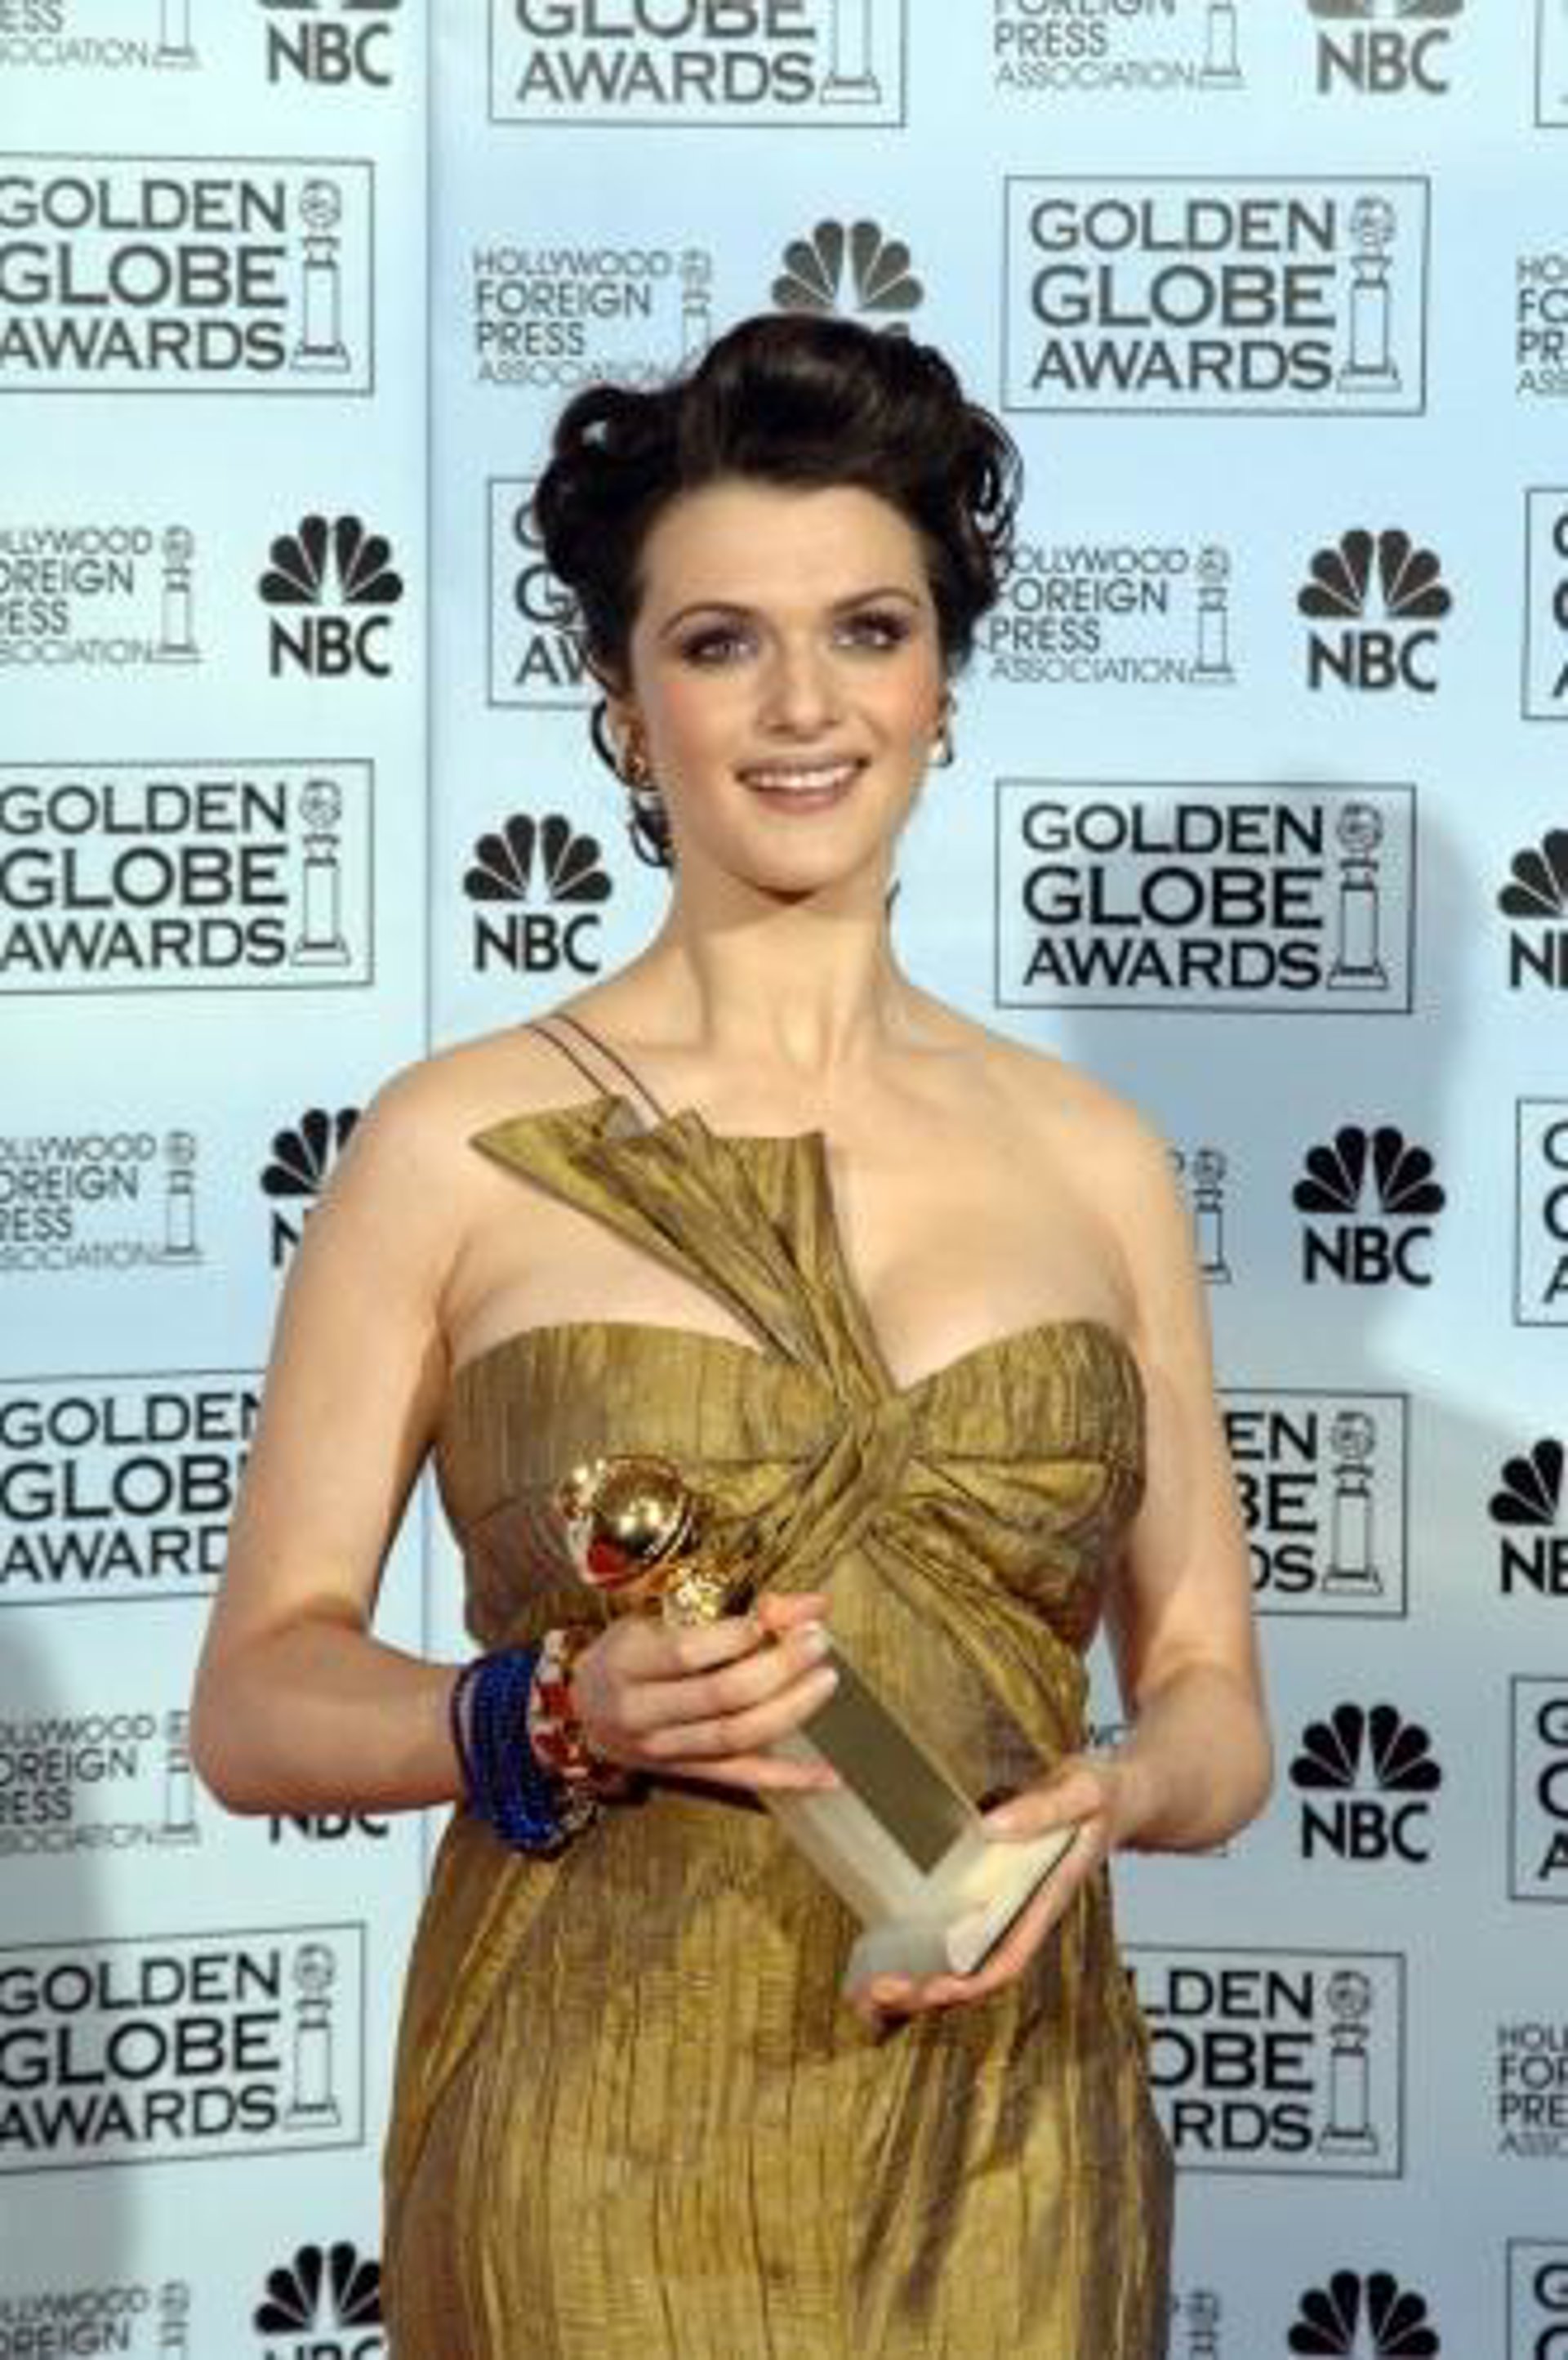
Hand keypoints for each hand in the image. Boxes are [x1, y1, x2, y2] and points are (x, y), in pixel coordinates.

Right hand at [569, 1591, 841, 1796]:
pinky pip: (745, 1778)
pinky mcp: (689, 1775)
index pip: (686, 1654)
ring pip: (737, 1737)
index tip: (777, 1615)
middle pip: (721, 1696)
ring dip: (791, 1709)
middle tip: (816, 1640)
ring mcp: (666, 1751)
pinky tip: (830, 1774)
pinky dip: (790, 1778)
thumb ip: (724, 1610)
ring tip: (825, 1678)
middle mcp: (642, 1713)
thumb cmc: (625, 1654)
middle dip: (778, 1667)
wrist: (582, 1712)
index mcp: (626, 1664)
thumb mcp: (653, 1617)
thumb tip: (805, 1605)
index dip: (737, 1636)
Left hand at [848, 1750, 1137, 2028]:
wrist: (1124, 1793)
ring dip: (914, 1981)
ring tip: (864, 1990)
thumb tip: (994, 1828)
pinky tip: (879, 1947)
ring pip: (958, 1961)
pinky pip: (951, 1929)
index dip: (969, 1982)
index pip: (1007, 1959)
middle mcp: (1020, 1912)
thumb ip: (1045, 1809)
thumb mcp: (1084, 1790)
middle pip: (973, 1974)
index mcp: (1044, 1900)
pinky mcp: (989, 1887)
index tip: (931, 1989)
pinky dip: (916, 1946)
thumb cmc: (1107, 1795)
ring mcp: (1003, 1904)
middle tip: (876, 1992)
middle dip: (926, 1993)